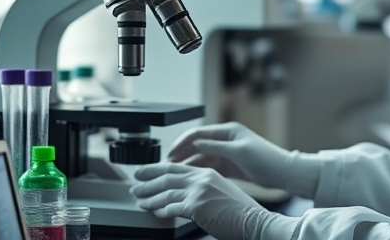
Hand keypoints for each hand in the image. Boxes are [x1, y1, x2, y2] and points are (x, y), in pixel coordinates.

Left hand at [131, 164, 296, 239]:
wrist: (254, 222)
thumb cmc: (240, 214)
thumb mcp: (220, 193)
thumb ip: (202, 191)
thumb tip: (183, 197)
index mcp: (207, 172)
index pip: (177, 167)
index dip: (158, 169)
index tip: (146, 173)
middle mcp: (202, 177)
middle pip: (167, 175)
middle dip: (148, 180)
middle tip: (135, 185)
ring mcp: (199, 190)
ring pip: (166, 191)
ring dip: (150, 196)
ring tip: (140, 200)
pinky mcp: (197, 205)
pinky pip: (172, 207)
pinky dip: (161, 210)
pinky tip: (155, 213)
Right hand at [168, 122, 293, 189]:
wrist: (284, 173)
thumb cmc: (266, 160)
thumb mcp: (239, 152)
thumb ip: (216, 147)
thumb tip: (195, 143)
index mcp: (228, 131)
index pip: (198, 134)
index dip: (182, 143)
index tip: (171, 154)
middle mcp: (225, 140)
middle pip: (197, 145)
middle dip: (182, 154)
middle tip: (167, 166)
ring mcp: (227, 153)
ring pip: (202, 157)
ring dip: (188, 164)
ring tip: (176, 174)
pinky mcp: (230, 166)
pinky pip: (210, 167)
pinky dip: (199, 171)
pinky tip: (190, 178)